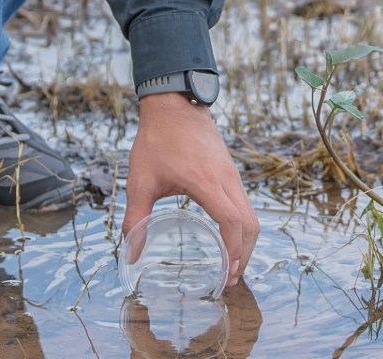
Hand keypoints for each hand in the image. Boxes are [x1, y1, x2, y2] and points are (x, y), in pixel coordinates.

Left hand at [123, 93, 259, 284]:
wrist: (173, 104)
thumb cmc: (156, 140)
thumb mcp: (140, 180)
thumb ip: (136, 217)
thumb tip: (130, 252)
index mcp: (205, 180)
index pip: (231, 221)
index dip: (232, 250)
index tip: (226, 273)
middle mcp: (226, 178)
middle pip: (250, 223)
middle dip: (244, 254)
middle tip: (230, 279)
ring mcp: (232, 173)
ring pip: (252, 214)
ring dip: (246, 241)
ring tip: (232, 264)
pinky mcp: (231, 170)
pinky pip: (245, 203)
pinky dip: (243, 226)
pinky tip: (228, 237)